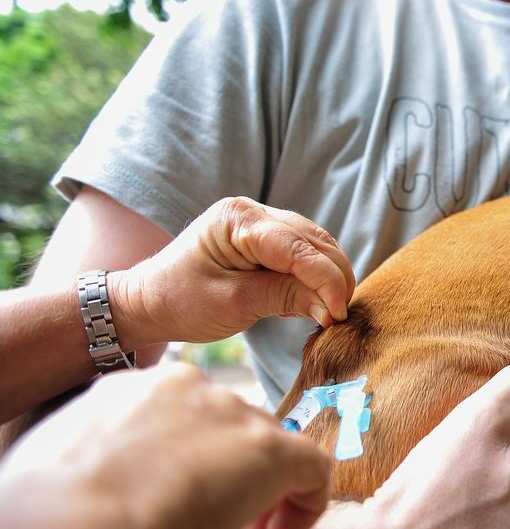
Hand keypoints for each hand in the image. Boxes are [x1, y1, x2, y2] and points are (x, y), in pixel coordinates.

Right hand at [0, 363, 331, 528]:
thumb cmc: (56, 522)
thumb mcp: (84, 486)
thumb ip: (125, 485)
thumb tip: (150, 519)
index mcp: (130, 392)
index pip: (185, 418)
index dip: (193, 466)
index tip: (180, 510)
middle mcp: (185, 389)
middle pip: (231, 432)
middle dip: (230, 483)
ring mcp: (231, 413)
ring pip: (269, 450)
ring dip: (263, 499)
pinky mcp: (269, 448)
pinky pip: (312, 469)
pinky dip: (305, 506)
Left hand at [115, 196, 355, 343]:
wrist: (149, 300)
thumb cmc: (180, 302)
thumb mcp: (233, 304)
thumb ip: (284, 298)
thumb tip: (332, 310)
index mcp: (238, 219)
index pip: (298, 248)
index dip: (325, 280)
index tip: (338, 313)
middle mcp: (254, 211)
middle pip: (314, 241)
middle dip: (334, 278)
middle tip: (341, 316)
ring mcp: (261, 221)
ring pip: (316, 244)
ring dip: (331, 276)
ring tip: (333, 311)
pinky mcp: (267, 238)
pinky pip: (305, 252)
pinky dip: (318, 275)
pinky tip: (318, 299)